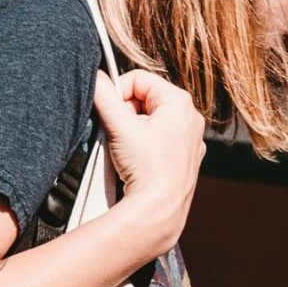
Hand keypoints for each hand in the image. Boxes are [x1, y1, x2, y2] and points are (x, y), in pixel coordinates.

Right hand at [92, 68, 205, 253]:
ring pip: (153, 121)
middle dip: (127, 113)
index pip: (138, 79)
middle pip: (146, 100)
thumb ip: (104, 95)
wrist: (160, 209)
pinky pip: (161, 141)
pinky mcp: (187, 159)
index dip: (118, 92)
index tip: (108, 110)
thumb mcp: (118, 125)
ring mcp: (191, 140)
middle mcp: (190, 118)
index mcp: (179, 102)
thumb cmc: (145, 167)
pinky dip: (147, 146)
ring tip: (128, 149)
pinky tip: (140, 161)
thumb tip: (96, 78)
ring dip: (135, 130)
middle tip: (118, 132)